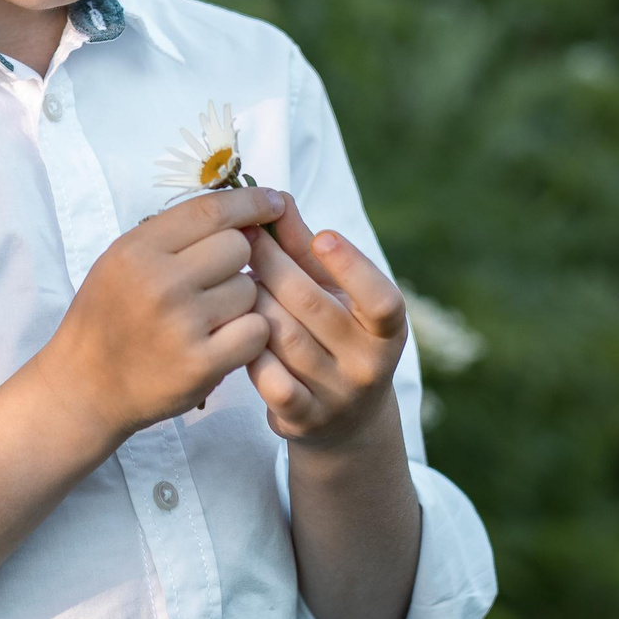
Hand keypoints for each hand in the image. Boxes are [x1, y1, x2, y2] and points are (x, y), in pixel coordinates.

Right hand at [34, 186, 282, 446]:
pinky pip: (256, 330)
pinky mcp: (202, 363)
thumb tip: (244, 217)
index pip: (210, 210)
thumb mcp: (121, 262)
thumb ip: (174, 237)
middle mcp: (159, 282)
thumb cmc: (108, 318)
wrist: (85, 386)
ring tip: (208, 318)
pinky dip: (248, 336)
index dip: (251, 202)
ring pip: (249, 289)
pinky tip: (223, 341)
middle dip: (237, 261)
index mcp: (136, 250)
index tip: (274, 202)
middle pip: (239, 246)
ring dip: (240, 302)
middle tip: (214, 282)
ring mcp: (182, 324)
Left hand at [242, 193, 408, 450]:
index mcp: (387, 331)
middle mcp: (370, 366)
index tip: (322, 236)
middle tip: (244, 237)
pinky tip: (233, 328)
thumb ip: (307, 251)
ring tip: (231, 276)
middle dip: (274, 266)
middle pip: (314, 308)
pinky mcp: (304, 420)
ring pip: (286, 339)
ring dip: (254, 301)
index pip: (382, 301)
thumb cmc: (334, 335)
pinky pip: (270, 380)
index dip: (353, 268)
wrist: (343, 420)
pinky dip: (249, 351)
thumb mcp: (334, 295)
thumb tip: (279, 198)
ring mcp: (338, 397)